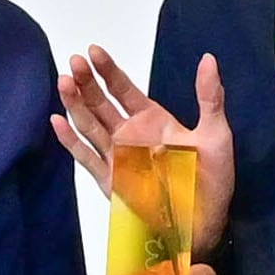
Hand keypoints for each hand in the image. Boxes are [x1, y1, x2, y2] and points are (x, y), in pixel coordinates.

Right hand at [51, 45, 238, 253]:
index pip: (123, 89)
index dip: (108, 71)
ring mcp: (117, 157)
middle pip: (100, 103)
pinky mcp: (110, 180)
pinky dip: (71, 141)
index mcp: (151, 120)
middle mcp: (130, 135)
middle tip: (74, 62)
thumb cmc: (212, 180)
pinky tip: (58, 122)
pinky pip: (86, 158)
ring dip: (75, 105)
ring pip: (89, 125)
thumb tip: (209, 59)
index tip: (94, 51)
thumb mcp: (216, 133)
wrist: (205, 223)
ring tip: (63, 83)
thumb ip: (209, 96)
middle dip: (86, 82)